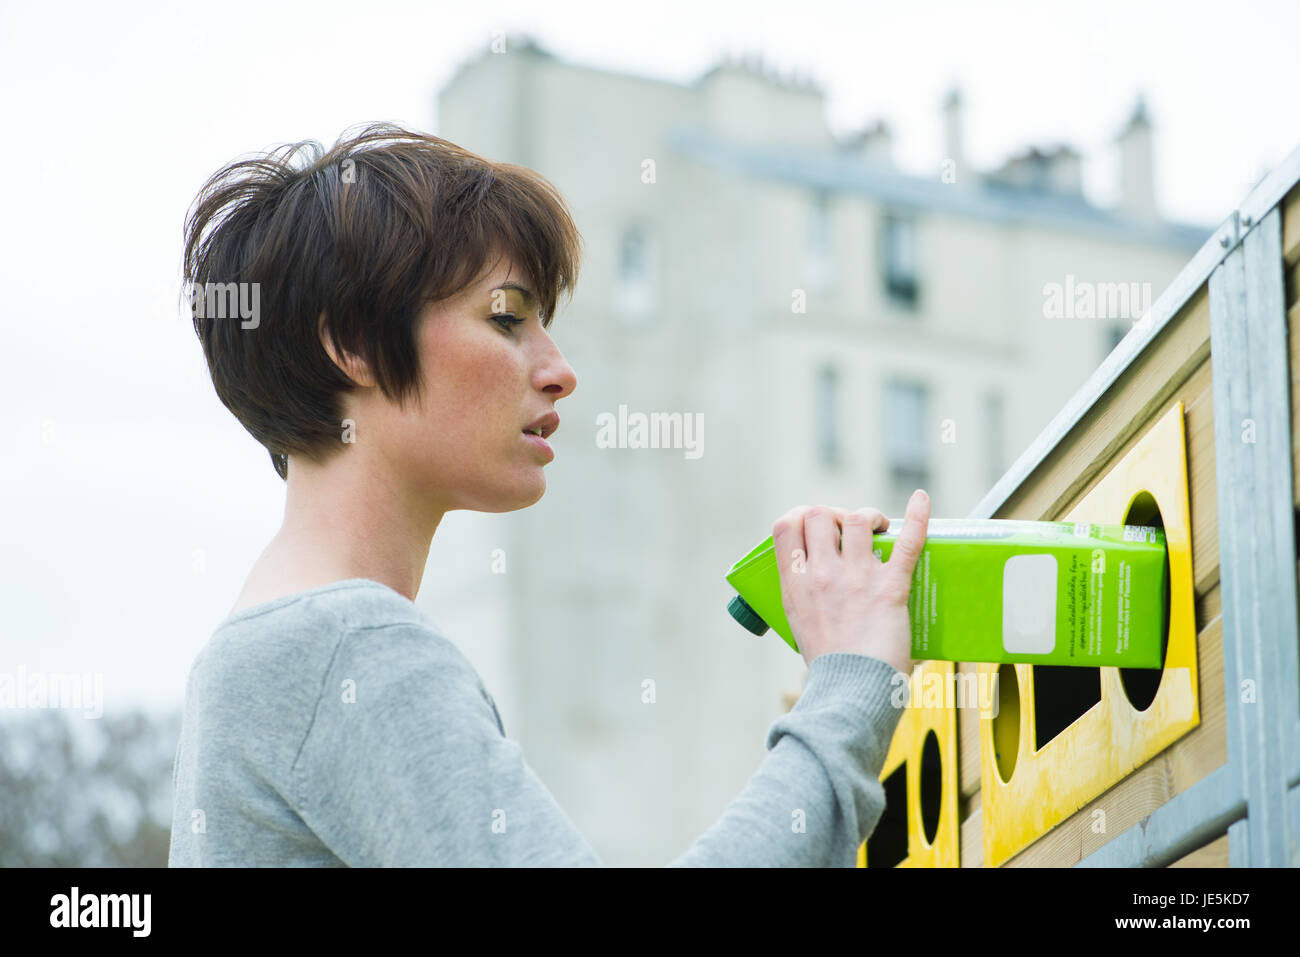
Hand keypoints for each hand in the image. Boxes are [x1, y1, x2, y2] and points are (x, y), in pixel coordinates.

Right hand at [771, 489, 930, 673]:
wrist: (851, 693)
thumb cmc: (830, 666)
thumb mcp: (800, 625)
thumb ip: (806, 595)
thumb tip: (821, 578)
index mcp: (795, 585)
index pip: (785, 526)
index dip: (801, 515)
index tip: (816, 524)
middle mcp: (820, 575)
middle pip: (820, 513)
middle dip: (835, 513)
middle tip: (850, 530)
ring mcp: (855, 579)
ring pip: (858, 519)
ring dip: (869, 516)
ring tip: (879, 528)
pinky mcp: (890, 588)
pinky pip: (906, 542)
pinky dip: (917, 517)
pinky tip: (921, 499)